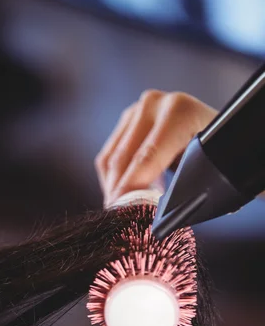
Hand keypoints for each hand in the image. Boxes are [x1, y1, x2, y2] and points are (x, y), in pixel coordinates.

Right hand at [95, 90, 216, 206]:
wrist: (213, 125)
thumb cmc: (216, 150)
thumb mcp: (211, 165)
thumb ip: (190, 186)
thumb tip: (164, 216)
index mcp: (179, 112)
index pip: (147, 157)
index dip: (131, 188)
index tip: (123, 213)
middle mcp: (154, 104)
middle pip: (124, 159)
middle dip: (118, 194)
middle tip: (118, 221)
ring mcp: (136, 110)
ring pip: (111, 160)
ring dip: (113, 189)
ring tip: (121, 213)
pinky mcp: (125, 121)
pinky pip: (108, 158)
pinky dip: (112, 180)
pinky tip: (122, 197)